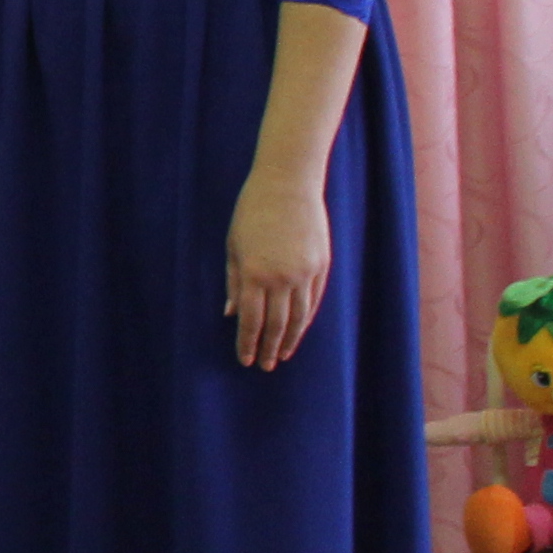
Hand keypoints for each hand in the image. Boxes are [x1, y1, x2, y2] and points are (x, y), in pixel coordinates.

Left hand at [225, 167, 333, 370]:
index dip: (247, 343)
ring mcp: (305, 273)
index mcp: (254, 274)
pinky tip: (298, 331)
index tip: (245, 359)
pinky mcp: (322, 267)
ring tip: (281, 355)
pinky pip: (314, 301)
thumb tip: (231, 314)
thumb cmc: (251, 213)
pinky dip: (306, 320)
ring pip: (299, 318)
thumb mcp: (233, 246)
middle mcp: (281, 278)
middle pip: (276, 325)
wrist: (288, 186)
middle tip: (264, 365)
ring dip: (290, 339)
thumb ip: (234, 282)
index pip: (250, 320)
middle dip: (268, 348)